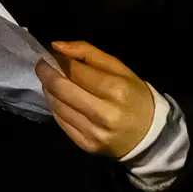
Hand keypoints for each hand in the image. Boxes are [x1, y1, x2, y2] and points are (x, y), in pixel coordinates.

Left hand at [36, 41, 156, 158]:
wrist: (150, 137)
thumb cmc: (134, 96)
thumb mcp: (120, 69)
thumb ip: (88, 52)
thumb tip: (56, 45)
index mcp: (116, 89)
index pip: (75, 70)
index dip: (59, 60)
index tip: (51, 53)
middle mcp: (103, 113)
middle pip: (61, 88)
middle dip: (46, 73)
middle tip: (42, 65)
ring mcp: (94, 132)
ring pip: (57, 105)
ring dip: (48, 89)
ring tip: (51, 82)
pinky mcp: (86, 145)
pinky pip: (60, 122)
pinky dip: (55, 107)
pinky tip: (60, 100)